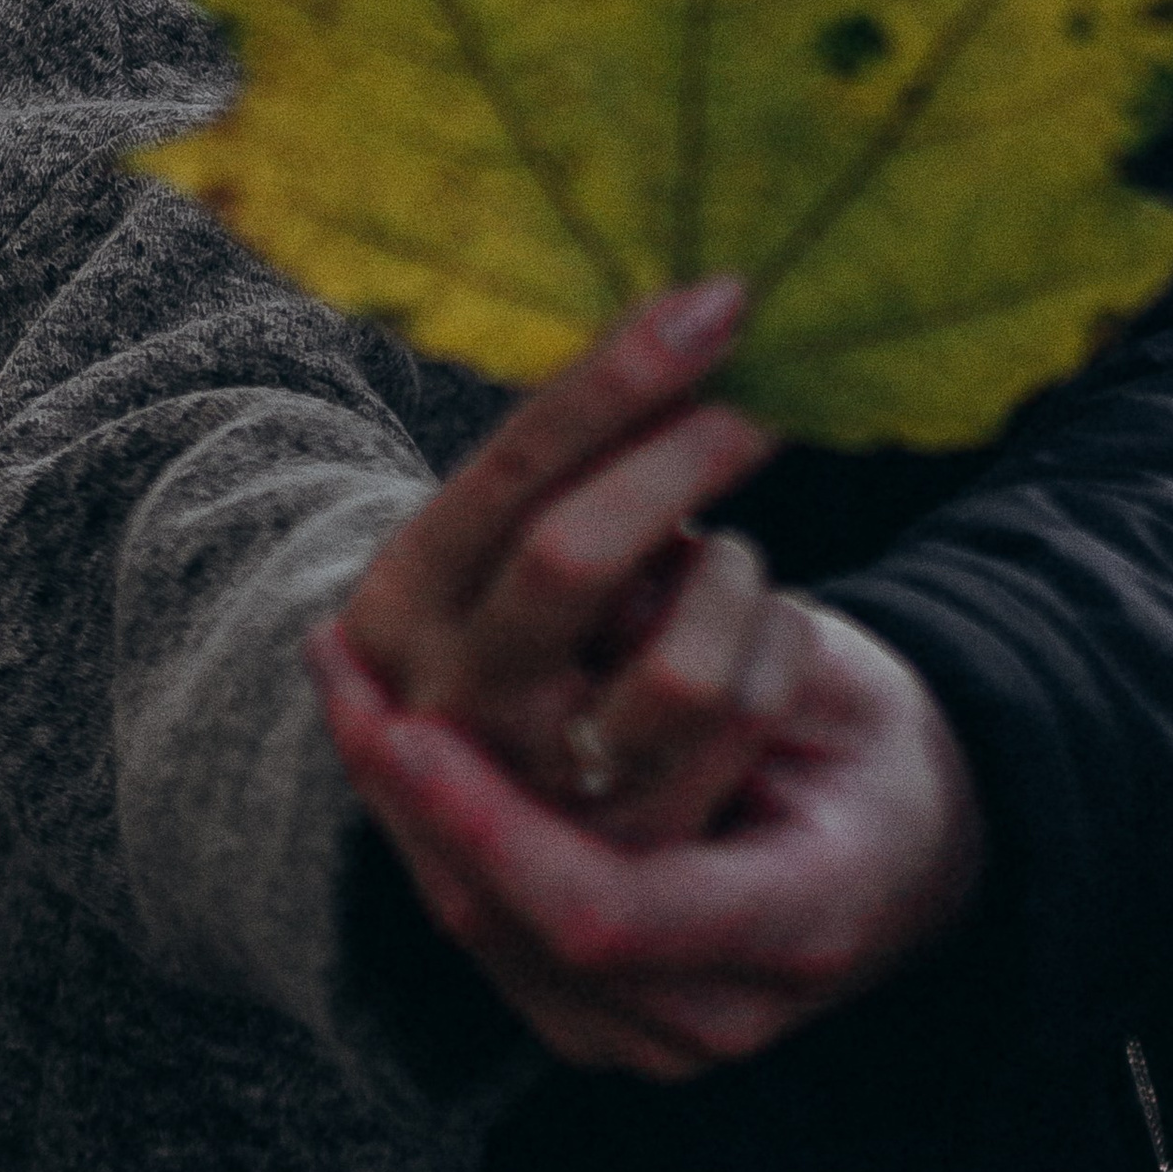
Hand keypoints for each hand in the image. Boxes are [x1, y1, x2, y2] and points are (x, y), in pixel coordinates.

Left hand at [317, 597, 984, 1079]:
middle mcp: (709, 1015)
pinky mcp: (595, 1012)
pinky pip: (487, 923)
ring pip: (479, 928)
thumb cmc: (882, 746)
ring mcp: (643, 1033)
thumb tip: (602, 598)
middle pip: (512, 926)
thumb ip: (731, 665)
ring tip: (341, 681)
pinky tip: (376, 730)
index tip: (413, 729)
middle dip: (412, 805)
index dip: (501, 826)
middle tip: (340, 679)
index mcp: (796, 926)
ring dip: (400, 807)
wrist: (914, 853)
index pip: (610, 909)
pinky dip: (428, 826)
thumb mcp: (842, 685)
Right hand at [330, 277, 814, 846]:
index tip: (719, 303)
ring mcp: (533, 800)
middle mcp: (444, 706)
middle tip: (762, 403)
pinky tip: (761, 637)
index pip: (515, 462)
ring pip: (682, 670)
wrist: (528, 807)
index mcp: (398, 598)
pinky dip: (775, 650)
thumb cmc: (542, 615)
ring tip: (731, 561)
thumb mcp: (518, 534)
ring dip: (730, 580)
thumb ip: (574, 447)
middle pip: (573, 554)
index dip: (619, 376)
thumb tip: (698, 308)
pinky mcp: (626, 868)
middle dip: (685, 458)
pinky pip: (744, 728)